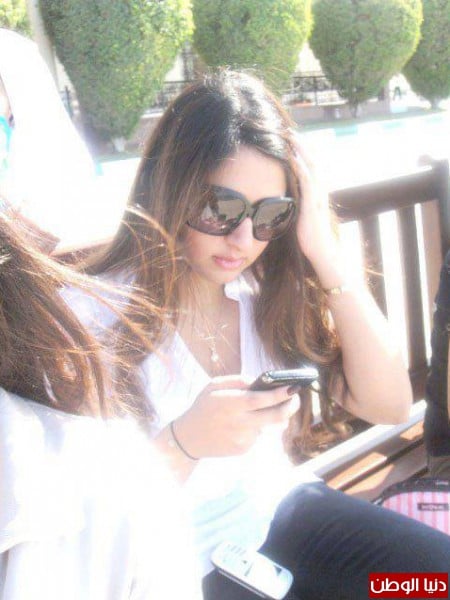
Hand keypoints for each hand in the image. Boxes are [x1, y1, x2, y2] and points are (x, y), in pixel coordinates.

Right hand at [173, 375, 299, 457]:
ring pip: (269, 426)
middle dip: (291, 406)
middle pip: (276, 417)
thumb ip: (238, 380)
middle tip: (295, 397)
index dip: (281, 394)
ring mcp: (242, 439)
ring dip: (273, 416)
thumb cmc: (203, 406)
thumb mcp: (214, 385)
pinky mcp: (243, 449)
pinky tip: (245, 423)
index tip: (294, 387)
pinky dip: (258, 426)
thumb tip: (261, 381)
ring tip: (268, 408)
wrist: (188, 438)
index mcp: (230, 404)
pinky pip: (259, 435)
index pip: (262, 399)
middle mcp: (238, 423)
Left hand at [292, 136, 344, 288]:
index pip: (309, 167)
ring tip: (290, 137)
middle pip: (311, 161)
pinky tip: (294, 157)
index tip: (289, 140)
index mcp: (317, 193)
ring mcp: (317, 197)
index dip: (301, 152)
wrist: (322, 253)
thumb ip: (297, 205)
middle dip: (300, 145)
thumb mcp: (302, 216)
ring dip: (301, 151)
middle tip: (288, 130)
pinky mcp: (313, 205)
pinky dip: (301, 168)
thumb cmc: (310, 238)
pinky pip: (307, 182)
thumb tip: (286, 199)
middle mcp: (319, 191)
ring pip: (310, 167)